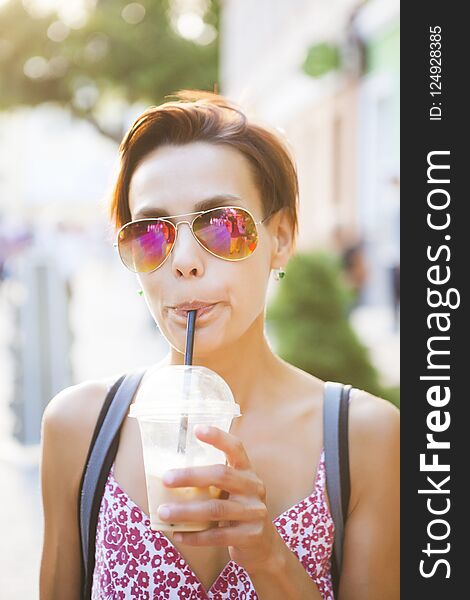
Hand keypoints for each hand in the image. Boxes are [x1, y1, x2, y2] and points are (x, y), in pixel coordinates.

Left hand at [158, 425, 280, 571]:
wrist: (264, 546)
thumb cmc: (239, 512)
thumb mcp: (234, 491)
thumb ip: (213, 483)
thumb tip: (169, 477)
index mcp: (248, 472)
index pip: (236, 448)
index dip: (218, 437)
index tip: (197, 429)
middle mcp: (254, 488)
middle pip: (222, 475)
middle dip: (191, 476)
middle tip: (166, 479)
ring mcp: (255, 512)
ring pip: (216, 509)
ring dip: (186, 511)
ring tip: (163, 512)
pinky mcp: (251, 536)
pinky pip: (218, 535)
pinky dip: (195, 536)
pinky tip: (178, 534)